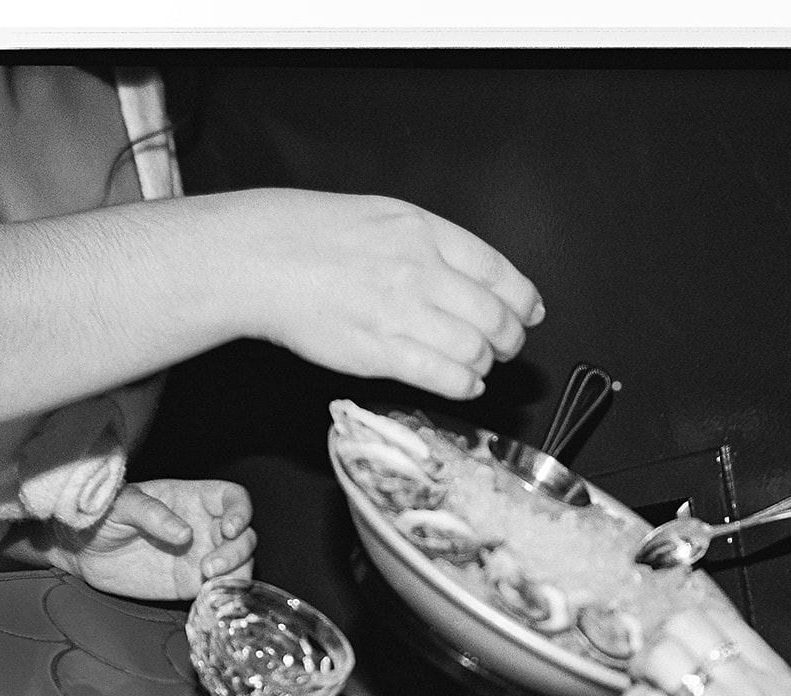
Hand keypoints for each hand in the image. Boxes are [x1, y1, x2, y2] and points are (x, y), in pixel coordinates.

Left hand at [60, 478, 256, 600]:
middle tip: (210, 566)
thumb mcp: (120, 504)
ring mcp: (200, 557)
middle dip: (237, 551)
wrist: (81, 549)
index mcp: (193, 499)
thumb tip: (184, 533)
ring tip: (208, 580)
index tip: (229, 528)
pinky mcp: (190, 585)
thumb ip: (150, 513)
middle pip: (244, 536)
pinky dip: (222, 595)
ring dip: (235, 574)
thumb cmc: (100, 515)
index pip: (234, 499)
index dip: (241, 512)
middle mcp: (204, 527)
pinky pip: (219, 590)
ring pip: (240, 564)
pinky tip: (208, 597)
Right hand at [239, 190, 544, 401]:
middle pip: (493, 316)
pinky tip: (465, 384)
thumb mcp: (383, 216)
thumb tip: (473, 278)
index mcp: (423, 231)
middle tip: (507, 347)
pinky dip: (464, 385)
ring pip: (474, 350)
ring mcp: (401, 312)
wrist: (261, 258)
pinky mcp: (380, 352)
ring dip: (484, 364)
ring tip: (478, 366)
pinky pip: (443, 376)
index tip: (529, 313)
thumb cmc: (312, 236)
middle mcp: (419, 270)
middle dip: (509, 339)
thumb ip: (430, 245)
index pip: (497, 271)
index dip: (522, 299)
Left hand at [623, 608, 790, 695]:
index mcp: (781, 682)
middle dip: (661, 642)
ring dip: (641, 672)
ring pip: (657, 654)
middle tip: (655, 672)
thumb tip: (725, 683)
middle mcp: (748, 688)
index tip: (674, 633)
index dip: (689, 621)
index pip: (724, 618)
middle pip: (684, 624)